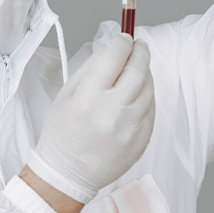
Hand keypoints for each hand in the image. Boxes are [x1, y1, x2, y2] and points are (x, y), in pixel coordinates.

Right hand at [27, 34, 154, 203]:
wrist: (67, 174)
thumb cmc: (63, 132)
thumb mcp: (67, 93)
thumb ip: (93, 66)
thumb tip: (115, 46)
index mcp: (88, 99)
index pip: (115, 56)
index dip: (122, 42)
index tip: (124, 38)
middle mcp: (112, 113)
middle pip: (139, 70)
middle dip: (140, 52)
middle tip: (138, 46)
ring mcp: (130, 129)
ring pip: (149, 88)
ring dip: (144, 73)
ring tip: (134, 70)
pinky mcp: (142, 141)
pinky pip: (151, 108)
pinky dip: (145, 96)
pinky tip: (134, 94)